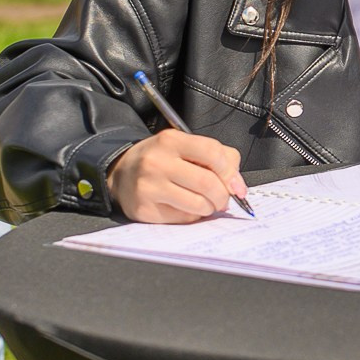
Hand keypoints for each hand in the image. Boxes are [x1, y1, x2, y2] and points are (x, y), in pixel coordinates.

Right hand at [108, 130, 248, 223]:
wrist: (122, 173)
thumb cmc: (160, 160)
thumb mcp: (184, 146)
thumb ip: (217, 157)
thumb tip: (237, 185)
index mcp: (171, 141)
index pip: (213, 153)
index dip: (230, 171)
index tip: (235, 184)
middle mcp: (157, 162)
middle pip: (208, 183)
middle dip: (223, 195)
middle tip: (223, 199)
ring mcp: (149, 187)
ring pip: (198, 205)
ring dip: (210, 208)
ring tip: (205, 203)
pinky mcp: (145, 210)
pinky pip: (183, 218)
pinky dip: (193, 216)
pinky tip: (185, 207)